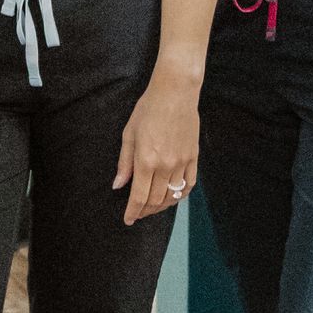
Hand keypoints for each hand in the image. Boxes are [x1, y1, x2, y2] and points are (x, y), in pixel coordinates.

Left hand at [113, 67, 200, 225]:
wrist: (175, 93)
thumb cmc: (148, 110)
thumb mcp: (129, 134)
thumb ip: (124, 163)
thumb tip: (118, 185)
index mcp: (146, 161)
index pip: (139, 197)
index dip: (133, 212)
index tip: (128, 220)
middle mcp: (165, 166)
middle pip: (155, 201)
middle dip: (145, 211)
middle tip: (138, 213)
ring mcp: (182, 163)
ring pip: (172, 196)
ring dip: (161, 206)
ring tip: (152, 207)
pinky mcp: (193, 157)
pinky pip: (189, 185)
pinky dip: (180, 196)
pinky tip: (173, 197)